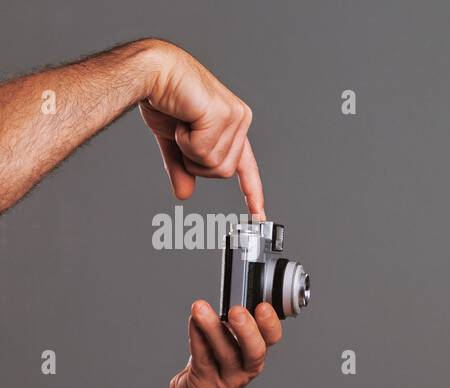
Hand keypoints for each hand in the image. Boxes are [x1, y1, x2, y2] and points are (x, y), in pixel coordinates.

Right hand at [136, 40, 264, 219]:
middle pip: (222, 171)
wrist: (150, 71)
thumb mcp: (173, 141)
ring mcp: (235, 117)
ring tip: (182, 122)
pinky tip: (182, 118)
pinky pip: (203, 151)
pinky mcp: (224, 115)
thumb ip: (182, 168)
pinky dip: (185, 140)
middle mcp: (240, 120)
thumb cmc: (162, 96)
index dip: (252, 190)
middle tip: (182, 134)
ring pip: (214, 164)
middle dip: (195, 162)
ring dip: (189, 149)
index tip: (258, 213)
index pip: (246, 165)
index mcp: (232, 126)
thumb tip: (185, 194)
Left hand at [163, 301, 282, 387]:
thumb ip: (233, 327)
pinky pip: (202, 357)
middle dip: (248, 330)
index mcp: (255, 354)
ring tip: (201, 309)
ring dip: (213, 329)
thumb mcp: (232, 349)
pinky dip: (196, 337)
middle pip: (255, 351)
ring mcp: (227, 378)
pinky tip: (193, 321)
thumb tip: (230, 296)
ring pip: (225, 353)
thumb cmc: (216, 370)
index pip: (271, 339)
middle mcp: (246, 368)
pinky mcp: (205, 382)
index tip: (263, 306)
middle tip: (237, 311)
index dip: (270, 324)